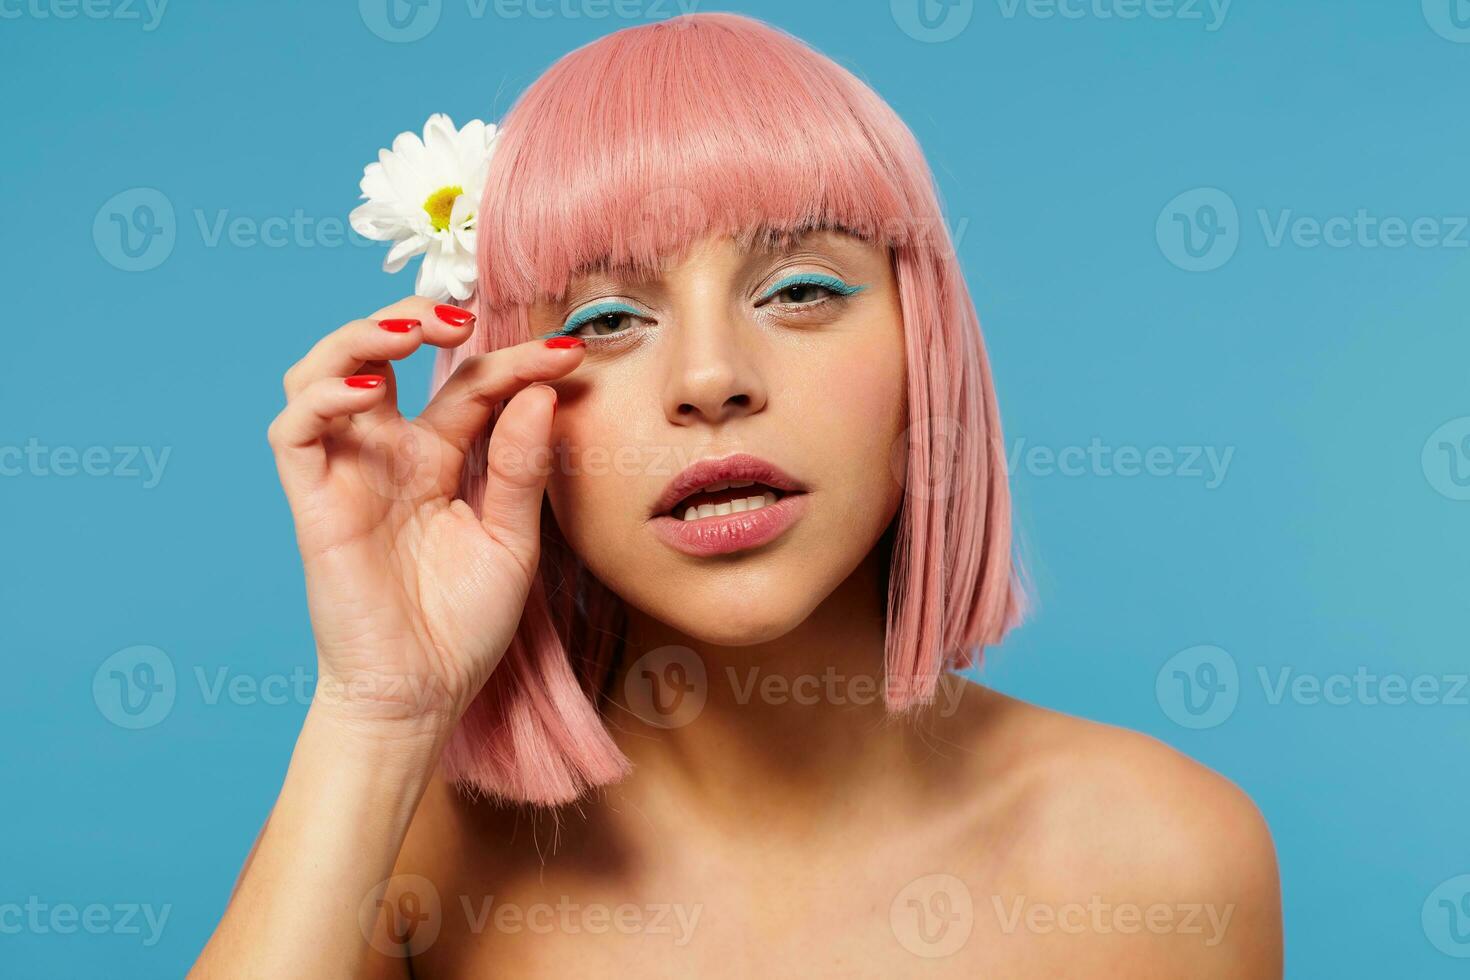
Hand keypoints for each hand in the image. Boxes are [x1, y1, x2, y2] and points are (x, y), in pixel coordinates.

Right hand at [266, 297, 583, 739]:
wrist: (420, 696)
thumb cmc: (463, 625)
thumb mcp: (512, 539)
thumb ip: (522, 467)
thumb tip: (543, 391)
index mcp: (440, 459)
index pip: (470, 384)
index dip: (515, 360)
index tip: (569, 353)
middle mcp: (389, 453)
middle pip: (383, 354)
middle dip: (419, 316)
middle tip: (467, 315)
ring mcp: (348, 473)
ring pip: (324, 373)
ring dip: (361, 337)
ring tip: (413, 330)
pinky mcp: (314, 503)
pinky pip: (294, 433)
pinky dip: (321, 398)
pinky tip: (366, 391)